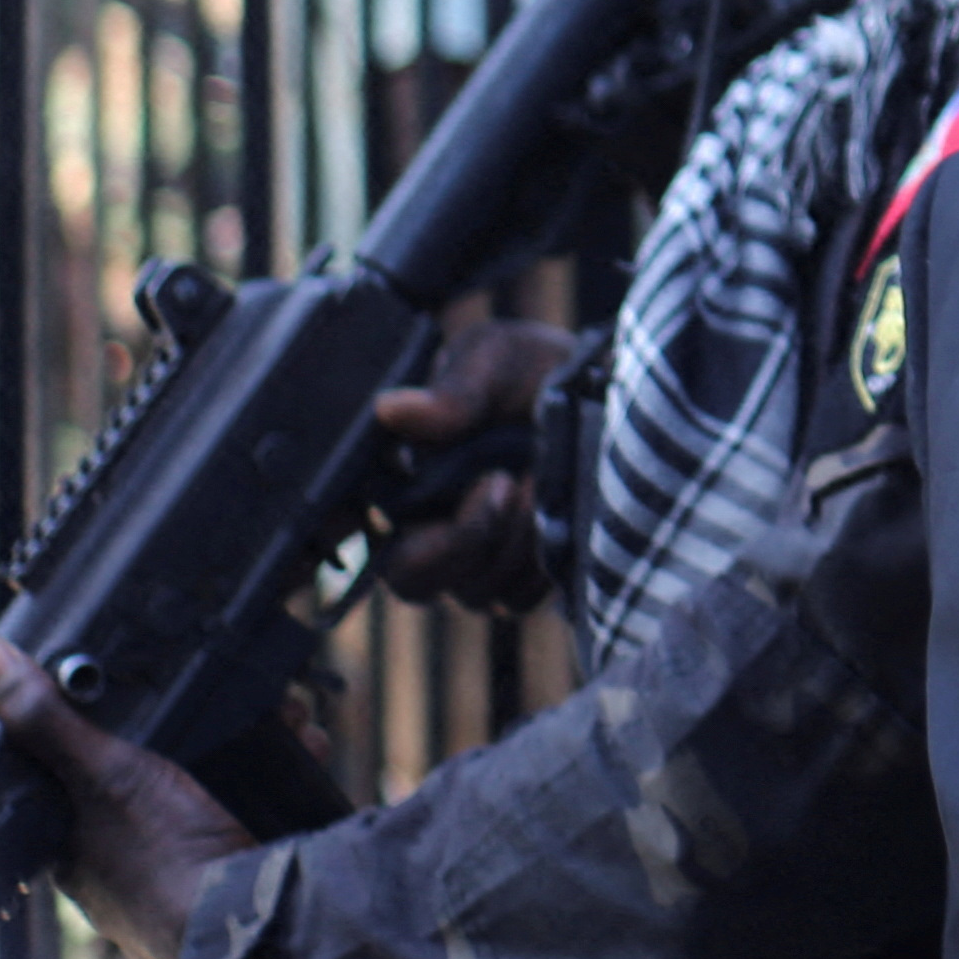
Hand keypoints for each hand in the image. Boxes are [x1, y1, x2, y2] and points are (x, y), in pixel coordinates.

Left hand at [0, 637, 256, 958]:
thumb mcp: (105, 778)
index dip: (100, 720)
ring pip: (214, 776)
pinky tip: (303, 745)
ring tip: (283, 712)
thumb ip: (49, 722)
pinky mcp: (244, 857)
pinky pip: (259, 794)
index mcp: (76, 849)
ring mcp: (191, 862)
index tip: (127, 678)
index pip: (71, 769)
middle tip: (224, 689)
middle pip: (154, 764)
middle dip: (197, 721)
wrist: (259, 928)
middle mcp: (128, 859)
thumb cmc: (167, 867)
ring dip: (254, 734)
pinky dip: (283, 762)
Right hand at [369, 318, 575, 609]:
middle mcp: (425, 526)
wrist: (615, 396)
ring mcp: (473, 561)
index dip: (344, 534)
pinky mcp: (521, 582)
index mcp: (399, 473)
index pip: (343, 525)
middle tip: (502, 482)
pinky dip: (542, 562)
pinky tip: (564, 513)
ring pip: (470, 590)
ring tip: (544, 480)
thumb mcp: (499, 359)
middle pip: (409, 578)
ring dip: (512, 539)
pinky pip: (517, 598)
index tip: (386, 513)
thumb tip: (393, 412)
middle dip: (458, 537)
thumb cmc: (543, 373)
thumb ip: (454, 388)